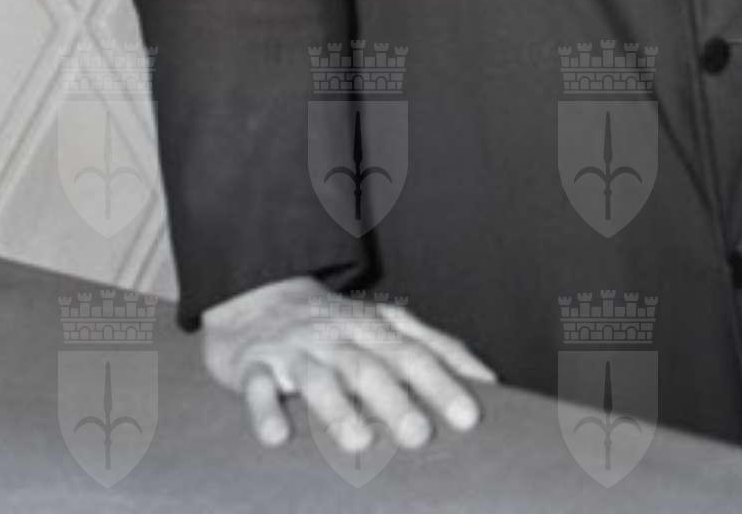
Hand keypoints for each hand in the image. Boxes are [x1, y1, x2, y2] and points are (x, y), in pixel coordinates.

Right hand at [200, 275, 496, 455]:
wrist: (258, 298)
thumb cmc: (336, 324)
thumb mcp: (385, 326)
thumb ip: (433, 347)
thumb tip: (488, 378)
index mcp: (373, 330)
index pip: (415, 354)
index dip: (443, 382)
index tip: (471, 415)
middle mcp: (338, 339)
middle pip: (370, 367)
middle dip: (396, 400)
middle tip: (421, 435)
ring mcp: (295, 352)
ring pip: (318, 379)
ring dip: (339, 410)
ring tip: (360, 443)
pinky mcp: (253, 366)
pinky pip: (257, 387)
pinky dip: (265, 410)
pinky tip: (277, 437)